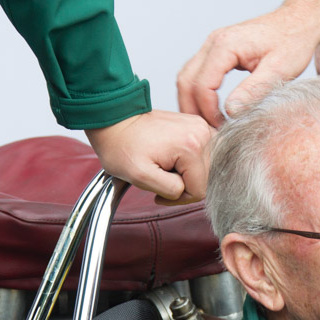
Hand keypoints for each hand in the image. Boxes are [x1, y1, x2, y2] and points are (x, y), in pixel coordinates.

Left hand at [85, 110, 212, 204]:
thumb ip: (170, 189)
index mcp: (192, 147)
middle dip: (183, 183)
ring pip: (205, 169)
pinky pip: (201, 156)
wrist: (115, 122)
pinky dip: (187, 162)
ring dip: (186, 172)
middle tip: (159, 175)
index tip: (159, 191)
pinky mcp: (198, 127)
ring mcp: (202, 128)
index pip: (200, 190)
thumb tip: (185, 190)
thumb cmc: (121, 146)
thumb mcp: (140, 177)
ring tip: (164, 164)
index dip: (179, 197)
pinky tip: (171, 157)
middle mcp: (203, 134)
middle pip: (205, 179)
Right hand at [177, 9, 319, 125]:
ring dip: (192, 102)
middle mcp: (213, 42)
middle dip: (193, 109)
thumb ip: (254, 90)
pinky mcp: (217, 51)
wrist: (298, 22)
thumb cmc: (293, 42)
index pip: (202, 84)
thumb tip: (231, 112)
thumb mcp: (278, 70)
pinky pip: (197, 73)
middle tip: (207, 133)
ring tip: (208, 125)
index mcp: (225, 45)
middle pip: (186, 81)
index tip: (221, 129)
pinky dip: (198, 93)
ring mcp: (212, 45)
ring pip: (187, 77)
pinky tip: (211, 110)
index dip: (208, 111)